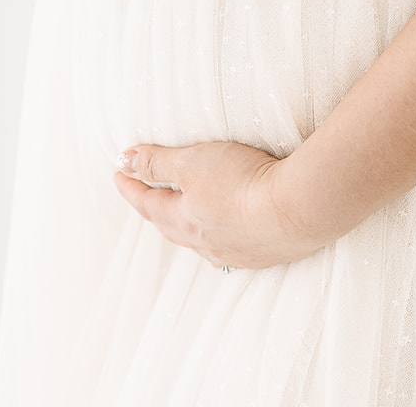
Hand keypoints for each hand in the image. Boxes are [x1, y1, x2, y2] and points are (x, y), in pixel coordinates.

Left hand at [114, 141, 317, 269]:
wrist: (298, 209)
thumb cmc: (243, 181)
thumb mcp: (194, 161)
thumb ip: (158, 162)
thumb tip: (124, 162)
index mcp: (184, 219)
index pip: (149, 203)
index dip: (132, 187)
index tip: (118, 175)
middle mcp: (205, 242)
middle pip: (171, 226)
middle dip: (156, 210)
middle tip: (145, 197)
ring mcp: (235, 251)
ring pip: (201, 241)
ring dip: (187, 227)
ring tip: (183, 218)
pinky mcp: (263, 253)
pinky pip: (230, 249)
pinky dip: (220, 238)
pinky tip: (227, 236)